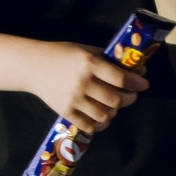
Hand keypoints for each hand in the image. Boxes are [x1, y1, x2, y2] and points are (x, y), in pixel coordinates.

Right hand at [30, 41, 148, 135]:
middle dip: (129, 98)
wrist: (31, 66)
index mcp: (88, 63)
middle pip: (116, 99)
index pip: (120, 77)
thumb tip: (135, 69)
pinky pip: (89, 126)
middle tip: (130, 95)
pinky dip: (100, 124)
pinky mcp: (65, 112)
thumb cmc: (60, 54)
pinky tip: (102, 118)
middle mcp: (82, 82)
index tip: (144, 84)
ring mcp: (73, 99)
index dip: (136, 82)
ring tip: (114, 105)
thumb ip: (107, 59)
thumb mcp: (84, 49)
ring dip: (115, 111)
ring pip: (105, 115)